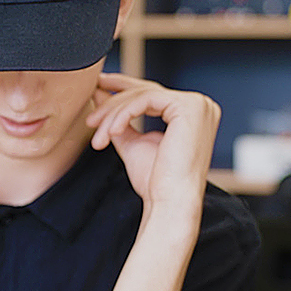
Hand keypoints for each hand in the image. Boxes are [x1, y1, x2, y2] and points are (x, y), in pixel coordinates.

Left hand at [86, 72, 220, 209]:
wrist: (170, 202)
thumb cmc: (156, 182)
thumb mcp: (133, 142)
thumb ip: (120, 118)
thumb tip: (100, 93)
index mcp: (192, 113)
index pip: (152, 94)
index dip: (123, 88)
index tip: (97, 88)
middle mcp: (200, 105)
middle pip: (146, 92)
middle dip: (113, 103)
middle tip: (91, 118)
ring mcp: (197, 104)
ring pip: (143, 95)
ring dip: (114, 114)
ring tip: (98, 137)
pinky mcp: (188, 107)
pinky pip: (145, 100)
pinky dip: (124, 115)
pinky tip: (111, 132)